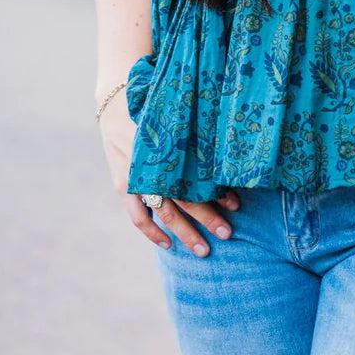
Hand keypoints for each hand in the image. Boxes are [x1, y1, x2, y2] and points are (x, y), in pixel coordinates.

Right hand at [98, 100, 239, 256]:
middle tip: (229, 234)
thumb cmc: (157, 110)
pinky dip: (152, 232)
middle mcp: (155, 166)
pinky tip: (168, 244)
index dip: (218, 193)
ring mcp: (137, 178)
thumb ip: (197, 136)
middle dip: (209, 219)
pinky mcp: (123, 185)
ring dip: (186, 233)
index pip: (199, 178)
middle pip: (186, 199)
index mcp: (172, 148)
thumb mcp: (177, 118)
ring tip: (204, 250)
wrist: (116, 105)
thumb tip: (227, 153)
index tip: (237, 204)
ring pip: (166, 213)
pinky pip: (138, 216)